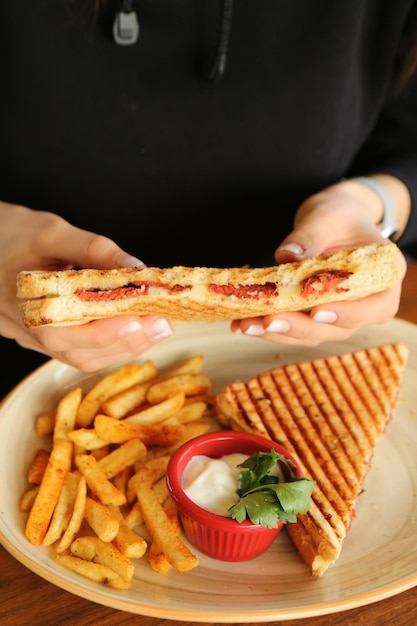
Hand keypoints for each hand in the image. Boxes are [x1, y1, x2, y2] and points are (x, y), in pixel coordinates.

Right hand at [0, 202, 171, 370]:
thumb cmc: (7, 233)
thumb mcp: (50, 231)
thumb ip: (93, 249)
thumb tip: (136, 268)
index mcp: (22, 306)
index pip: (66, 334)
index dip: (106, 333)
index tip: (142, 319)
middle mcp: (27, 330)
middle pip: (80, 353)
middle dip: (126, 342)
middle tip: (163, 324)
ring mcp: (32, 337)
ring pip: (81, 356)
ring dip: (122, 347)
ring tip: (156, 328)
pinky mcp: (41, 335)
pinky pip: (77, 349)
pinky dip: (108, 343)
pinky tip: (131, 328)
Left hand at [231, 178, 407, 344]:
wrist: (331, 222)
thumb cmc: (337, 216)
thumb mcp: (327, 216)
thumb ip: (310, 235)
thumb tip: (287, 255)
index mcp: (383, 277)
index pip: (377, 306)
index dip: (350, 314)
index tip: (318, 311)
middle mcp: (366, 303)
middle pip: (339, 327)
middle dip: (301, 328)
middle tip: (268, 321)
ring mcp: (339, 314)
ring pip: (313, 334)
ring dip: (278, 333)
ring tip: (245, 325)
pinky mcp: (314, 317)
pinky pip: (295, 327)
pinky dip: (268, 327)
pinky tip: (242, 323)